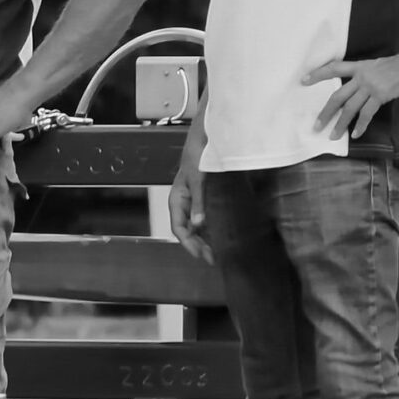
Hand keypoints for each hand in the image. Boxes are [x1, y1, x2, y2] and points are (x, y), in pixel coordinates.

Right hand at [166, 147, 211, 262]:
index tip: (201, 255)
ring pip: (197, 227)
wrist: (205, 140)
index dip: (188, 243)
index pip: (179, 228)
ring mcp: (195, 202)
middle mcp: (184, 203)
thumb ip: (198, 202)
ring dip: (206, 240)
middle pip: (188, 231)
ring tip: (218, 252)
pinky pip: (206, 219)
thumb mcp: (197, 179)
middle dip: (199, 246)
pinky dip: (212, 229)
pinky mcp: (206, 199)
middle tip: (214, 258)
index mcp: (177, 199)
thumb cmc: (196, 156)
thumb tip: (198, 224)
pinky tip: (222, 236)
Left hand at [303, 47, 398, 138]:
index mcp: (360, 67)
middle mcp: (361, 77)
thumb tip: (360, 87)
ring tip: (332, 135)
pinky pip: (367, 113)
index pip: (334, 68)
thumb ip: (367, 75)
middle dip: (326, 112)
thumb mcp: (379, 65)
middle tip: (316, 125)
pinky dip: (361, 125)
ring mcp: (370, 87)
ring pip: (350, 108)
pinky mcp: (381, 95)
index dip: (318, 74)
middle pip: (337, 96)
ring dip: (340, 123)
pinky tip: (356, 134)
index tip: (303, 80)